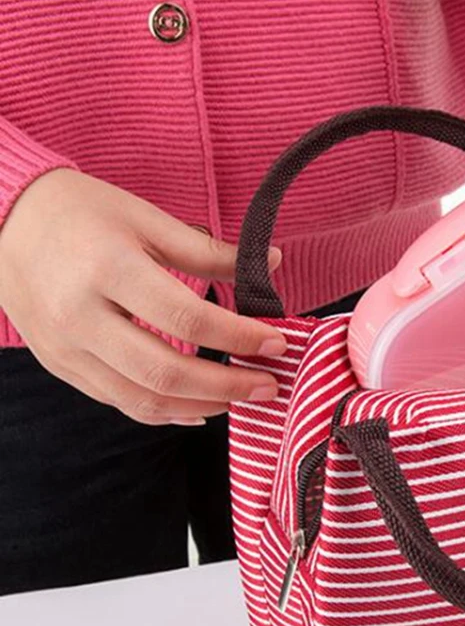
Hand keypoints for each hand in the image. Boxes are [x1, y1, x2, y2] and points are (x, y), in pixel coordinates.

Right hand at [0, 168, 286, 425]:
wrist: (1, 221)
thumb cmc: (79, 213)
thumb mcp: (145, 219)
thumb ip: (208, 250)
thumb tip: (273, 263)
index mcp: (107, 268)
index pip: (186, 318)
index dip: (237, 338)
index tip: (276, 344)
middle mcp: (81, 315)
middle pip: (166, 372)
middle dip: (228, 386)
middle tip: (269, 386)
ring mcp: (66, 348)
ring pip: (143, 399)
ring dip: (202, 406)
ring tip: (242, 398)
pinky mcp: (61, 365)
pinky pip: (119, 402)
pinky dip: (165, 412)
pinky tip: (199, 408)